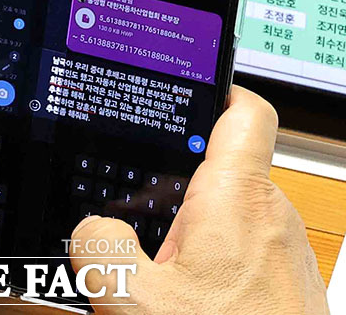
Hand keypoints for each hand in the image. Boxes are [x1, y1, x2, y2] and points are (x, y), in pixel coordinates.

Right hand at [70, 86, 328, 313]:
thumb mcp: (135, 303)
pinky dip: (211, 258)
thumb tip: (94, 227)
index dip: (218, 88)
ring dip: (192, 229)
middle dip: (178, 184)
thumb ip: (99, 248)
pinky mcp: (283, 282)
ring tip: (159, 262)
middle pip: (222, 168)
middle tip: (141, 206)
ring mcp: (282, 250)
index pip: (244, 111)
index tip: (192, 85)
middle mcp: (268, 216)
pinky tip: (185, 293)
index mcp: (236, 200)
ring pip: (229, 213)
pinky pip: (242, 247)